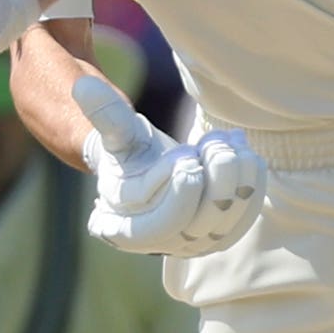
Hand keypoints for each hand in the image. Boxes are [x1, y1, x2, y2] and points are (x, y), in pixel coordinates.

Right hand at [69, 74, 261, 256]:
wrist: (153, 167)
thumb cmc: (131, 152)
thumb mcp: (117, 134)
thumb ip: (105, 115)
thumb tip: (83, 87)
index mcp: (117, 228)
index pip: (149, 225)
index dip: (171, 190)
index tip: (184, 152)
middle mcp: (155, 246)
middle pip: (189, 228)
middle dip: (210, 185)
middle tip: (215, 146)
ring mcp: (189, 245)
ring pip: (220, 224)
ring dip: (233, 180)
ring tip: (228, 142)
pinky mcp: (219, 235)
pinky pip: (242, 220)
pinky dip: (250, 186)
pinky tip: (246, 154)